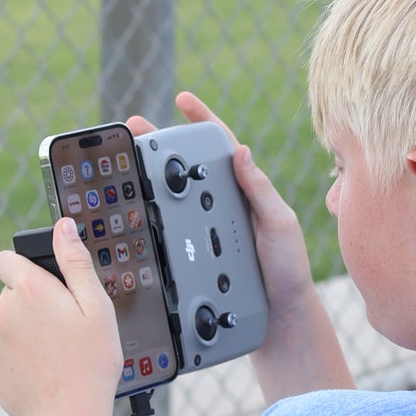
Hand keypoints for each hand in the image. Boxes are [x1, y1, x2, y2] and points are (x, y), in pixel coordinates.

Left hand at [0, 216, 121, 415]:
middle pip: (10, 294)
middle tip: (63, 329)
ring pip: (5, 323)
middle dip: (31, 304)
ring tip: (53, 354)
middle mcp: (2, 309)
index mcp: (30, 288)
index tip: (45, 287)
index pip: (6, 259)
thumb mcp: (97, 306)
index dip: (25, 268)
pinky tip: (39, 370)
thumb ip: (76, 262)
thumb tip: (63, 226)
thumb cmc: (91, 361)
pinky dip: (15, 356)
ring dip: (23, 331)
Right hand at [126, 91, 315, 317]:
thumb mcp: (279, 223)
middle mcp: (225, 204)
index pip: (223, 147)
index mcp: (246, 189)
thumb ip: (260, 189)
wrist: (280, 315)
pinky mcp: (198, 253)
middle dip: (162, 143)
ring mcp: (209, 228)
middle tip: (134, 127)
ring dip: (151, 177)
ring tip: (127, 161)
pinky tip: (136, 211)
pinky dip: (154, 217)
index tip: (184, 100)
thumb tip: (241, 150)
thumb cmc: (287, 267)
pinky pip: (172, 230)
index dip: (204, 121)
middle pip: (189, 166)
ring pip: (176, 196)